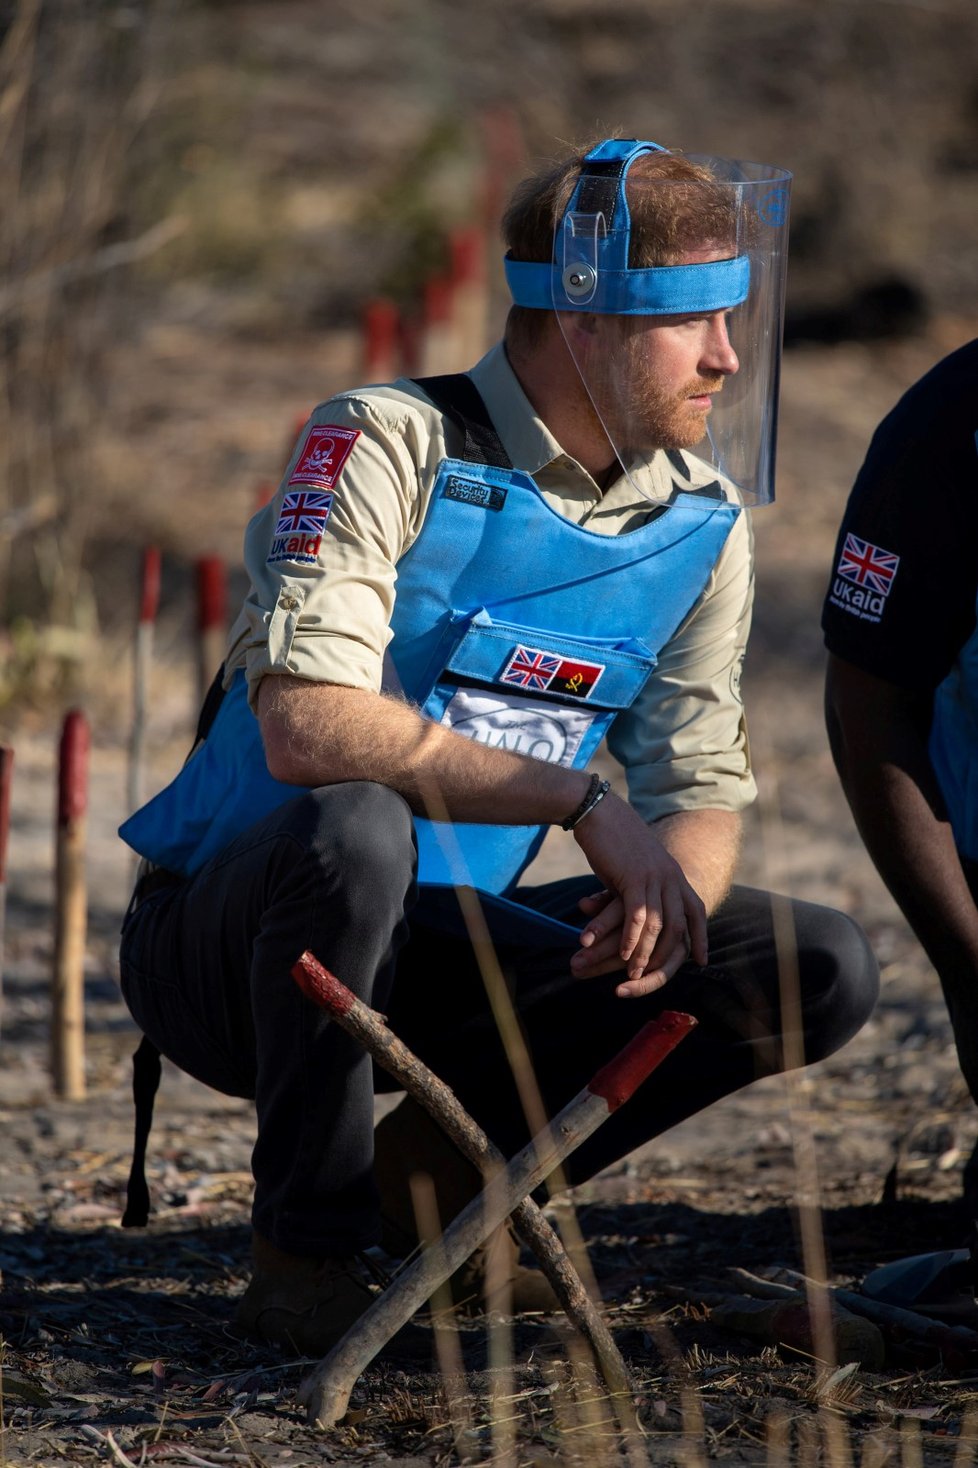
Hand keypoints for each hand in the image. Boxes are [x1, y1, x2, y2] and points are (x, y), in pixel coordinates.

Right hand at [570, 795, 707, 997]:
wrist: (600, 812)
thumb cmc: (612, 838)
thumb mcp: (636, 864)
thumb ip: (642, 886)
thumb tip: (637, 908)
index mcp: (673, 872)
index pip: (696, 909)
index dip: (701, 936)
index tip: (701, 959)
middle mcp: (670, 876)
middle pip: (679, 924)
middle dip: (668, 954)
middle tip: (654, 976)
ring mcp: (654, 877)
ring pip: (658, 925)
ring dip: (646, 953)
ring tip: (634, 974)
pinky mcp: (634, 877)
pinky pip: (638, 916)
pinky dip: (632, 939)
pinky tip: (623, 954)